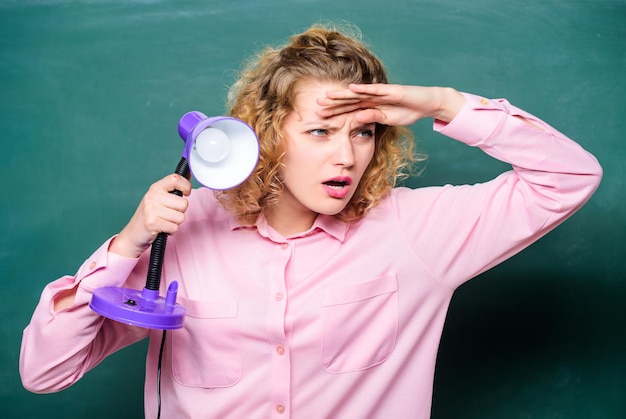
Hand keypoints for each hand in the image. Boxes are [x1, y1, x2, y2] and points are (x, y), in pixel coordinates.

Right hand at [110, 174, 191, 257]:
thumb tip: (190, 174)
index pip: (175, 179)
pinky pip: (174, 227)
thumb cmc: (150, 216)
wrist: (133, 234)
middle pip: (184, 203)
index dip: (186, 186)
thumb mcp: (159, 199)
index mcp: (155, 188)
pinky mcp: (152, 222)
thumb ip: (173, 189)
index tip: (186, 193)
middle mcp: (152, 196)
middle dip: (180, 212)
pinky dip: (171, 231)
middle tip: (168, 214)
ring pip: (181, 217)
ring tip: (164, 221)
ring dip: (175, 223)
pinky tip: (162, 229)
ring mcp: (151, 209)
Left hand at [316, 84, 465, 124]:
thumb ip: (372, 119)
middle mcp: (372, 98)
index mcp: (370, 106)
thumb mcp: (387, 120)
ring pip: (358, 94)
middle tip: (316, 105)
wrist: (427, 104)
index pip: (349, 110)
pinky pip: (375, 90)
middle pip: (349, 101)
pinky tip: (351, 88)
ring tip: (328, 95)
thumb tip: (356, 120)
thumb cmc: (408, 111)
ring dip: (343, 95)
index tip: (319, 116)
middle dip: (333, 103)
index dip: (335, 112)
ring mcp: (381, 93)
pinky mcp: (391, 91)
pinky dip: (363, 89)